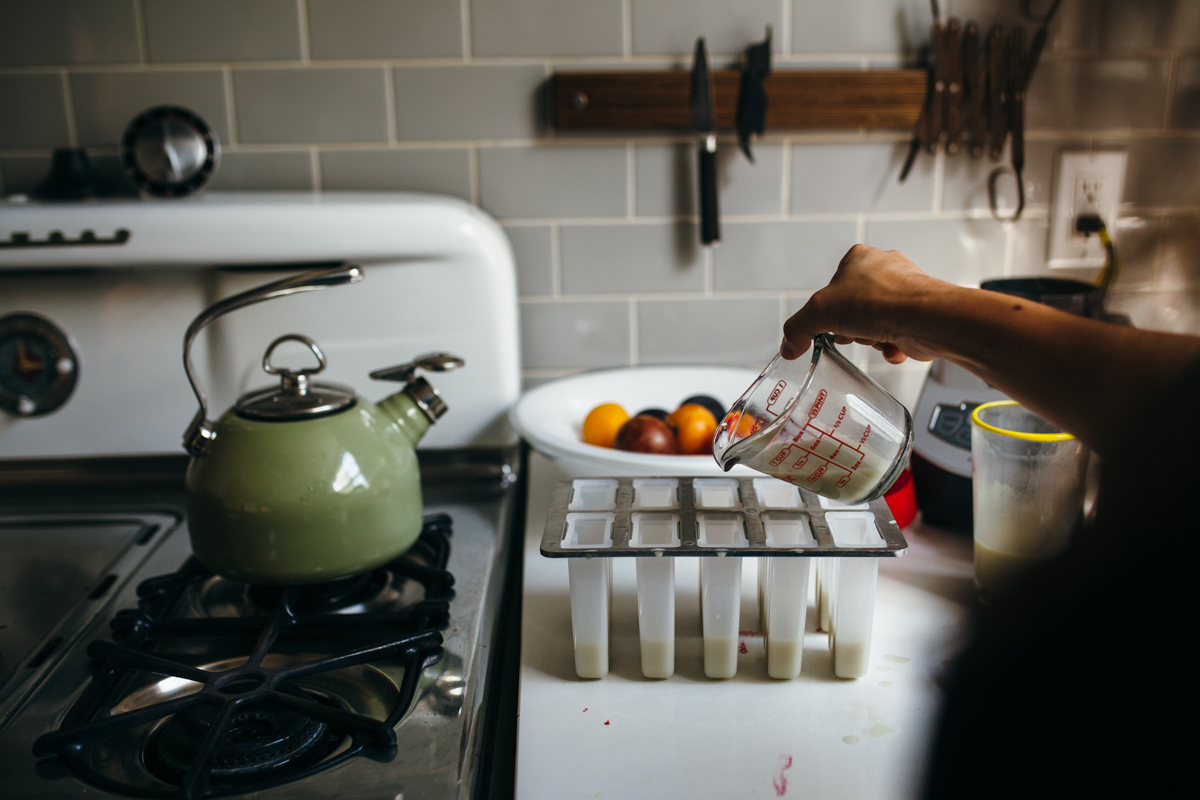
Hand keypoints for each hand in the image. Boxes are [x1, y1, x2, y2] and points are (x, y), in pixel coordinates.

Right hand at [781, 244, 957, 364]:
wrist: (925, 318)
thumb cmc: (879, 301)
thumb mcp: (818, 312)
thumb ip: (797, 329)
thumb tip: (789, 346)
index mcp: (858, 258)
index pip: (831, 287)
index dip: (826, 312)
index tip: (826, 326)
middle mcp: (884, 269)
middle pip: (853, 309)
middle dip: (851, 328)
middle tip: (851, 333)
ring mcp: (905, 291)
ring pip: (875, 324)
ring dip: (872, 338)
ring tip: (877, 337)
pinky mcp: (920, 313)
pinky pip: (897, 335)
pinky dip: (892, 346)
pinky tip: (893, 346)